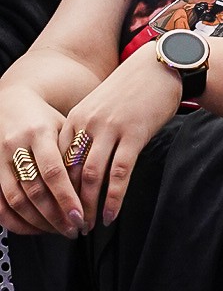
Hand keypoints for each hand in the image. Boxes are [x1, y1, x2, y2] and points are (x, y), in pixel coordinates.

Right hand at [0, 89, 83, 236]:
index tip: (81, 215)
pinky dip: (16, 222)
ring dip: (39, 221)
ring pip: (16, 201)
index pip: (54, 171)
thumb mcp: (63, 124)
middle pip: (35, 190)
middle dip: (55, 215)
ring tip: (60, 231)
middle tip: (74, 229)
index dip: (66, 196)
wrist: (9, 104)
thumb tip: (100, 181)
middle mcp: (16, 148)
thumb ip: (75, 150)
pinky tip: (35, 229)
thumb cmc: (44, 117)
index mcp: (40, 133)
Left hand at [60, 42, 182, 226]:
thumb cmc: (134, 88)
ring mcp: (111, 129)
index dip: (55, 190)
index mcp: (75, 118)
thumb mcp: (101, 105)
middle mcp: (88, 124)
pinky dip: (114, 197)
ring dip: (88, 206)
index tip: (58, 209)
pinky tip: (112, 214)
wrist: (163, 64)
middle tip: (71, 226)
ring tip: (90, 225)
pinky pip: (120, 173)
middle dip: (68, 204)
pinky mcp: (134, 134)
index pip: (56, 162)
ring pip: (90, 177)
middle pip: (69, 173)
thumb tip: (79, 166)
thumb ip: (88, 131)